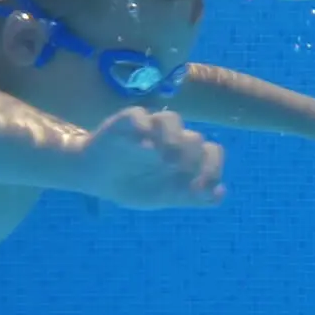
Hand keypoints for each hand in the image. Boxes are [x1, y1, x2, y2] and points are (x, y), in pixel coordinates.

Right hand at [81, 107, 225, 209]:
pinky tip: (141, 146)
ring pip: (172, 120)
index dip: (211, 168)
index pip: (211, 152)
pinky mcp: (127, 120)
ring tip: (161, 160)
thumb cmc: (133, 186)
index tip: (198, 188)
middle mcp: (173, 138)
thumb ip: (193, 196)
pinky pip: (139, 116)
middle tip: (174, 174)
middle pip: (195, 139)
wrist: (95, 178)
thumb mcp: (164, 197)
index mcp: (186, 156)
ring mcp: (151, 127)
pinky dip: (143, 128)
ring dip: (171, 141)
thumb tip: (220, 193)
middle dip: (189, 160)